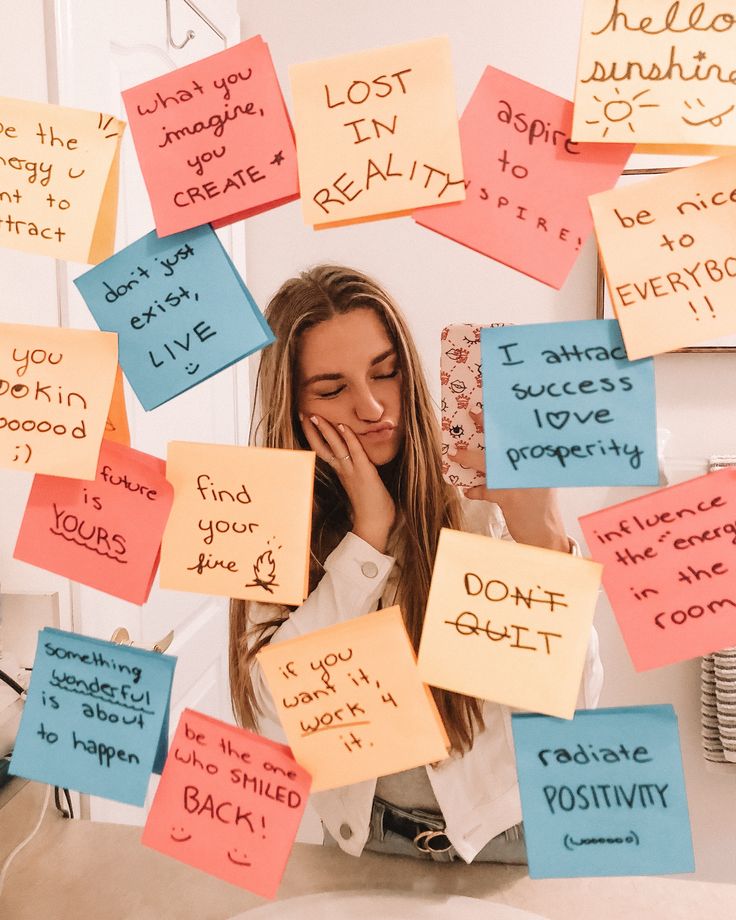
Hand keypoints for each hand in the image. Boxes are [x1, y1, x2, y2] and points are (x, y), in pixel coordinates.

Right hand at [301, 414, 395, 552]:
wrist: (375, 526)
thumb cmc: (372, 509)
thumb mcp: (361, 487)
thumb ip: (357, 476)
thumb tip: (359, 469)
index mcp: (342, 473)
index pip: (325, 451)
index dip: (316, 437)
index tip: (308, 423)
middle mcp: (343, 470)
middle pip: (323, 447)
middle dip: (313, 431)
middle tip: (304, 414)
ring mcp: (352, 471)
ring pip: (335, 447)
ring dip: (325, 430)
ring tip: (315, 416)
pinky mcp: (365, 472)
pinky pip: (355, 452)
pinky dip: (349, 438)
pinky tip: (342, 425)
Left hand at [450, 410, 569, 552]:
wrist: (547, 536)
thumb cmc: (541, 507)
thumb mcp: (538, 481)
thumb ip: (522, 465)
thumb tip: (496, 451)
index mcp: (541, 458)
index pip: (523, 431)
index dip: (508, 416)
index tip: (494, 402)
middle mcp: (533, 465)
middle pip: (504, 440)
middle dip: (486, 425)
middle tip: (472, 412)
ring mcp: (520, 480)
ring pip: (488, 462)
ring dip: (469, 458)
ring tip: (455, 453)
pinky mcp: (509, 496)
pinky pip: (484, 489)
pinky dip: (474, 490)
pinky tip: (469, 491)